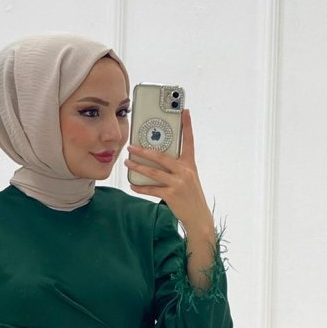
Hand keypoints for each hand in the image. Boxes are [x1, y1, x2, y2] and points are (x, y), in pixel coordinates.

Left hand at [125, 107, 211, 230]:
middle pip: (161, 157)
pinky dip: (141, 187)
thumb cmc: (191, 195)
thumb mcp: (188, 177)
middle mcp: (185, 171)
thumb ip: (176, 167)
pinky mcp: (172, 195)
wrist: (199, 216)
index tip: (184, 111)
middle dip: (143, 151)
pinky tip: (132, 185)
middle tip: (131, 146)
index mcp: (190, 164)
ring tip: (127, 163)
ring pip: (153, 172)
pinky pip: (152, 189)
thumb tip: (156, 159)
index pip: (189, 141)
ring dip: (138, 167)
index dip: (187, 125)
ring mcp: (178, 183)